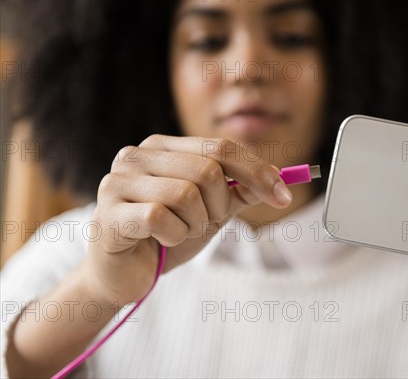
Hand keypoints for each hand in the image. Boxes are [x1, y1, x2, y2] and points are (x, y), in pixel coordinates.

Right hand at [82, 135, 292, 305]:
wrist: (123, 274)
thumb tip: (280, 179)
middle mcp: (137, 155)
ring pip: (186, 194)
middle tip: (207, 223)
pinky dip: (174, 237)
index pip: (221, 147)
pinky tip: (162, 241)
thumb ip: (241, 191)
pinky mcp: (108, 213)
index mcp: (163, 147)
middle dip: (220, 205)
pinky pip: (161, 218)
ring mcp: (118, 181)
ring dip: (196, 223)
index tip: (283, 197)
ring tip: (180, 231)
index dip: (257, 171)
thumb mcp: (212, 210)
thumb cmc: (166, 235)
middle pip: (207, 170)